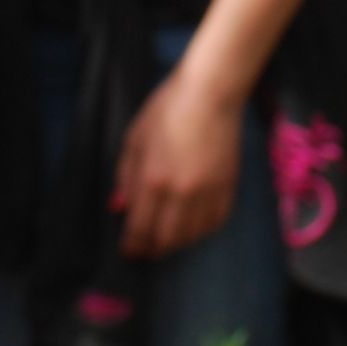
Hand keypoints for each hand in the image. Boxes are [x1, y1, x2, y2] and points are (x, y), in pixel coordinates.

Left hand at [112, 64, 244, 259]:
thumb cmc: (166, 110)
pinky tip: (191, 228)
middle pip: (166, 239)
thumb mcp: (135, 139)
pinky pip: (215, 223)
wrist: (211, 94)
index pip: (140, 228)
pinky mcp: (228, 187)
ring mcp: (208, 192)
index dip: (132, 246)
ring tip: (165, 241)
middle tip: (143, 251)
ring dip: (175, 243)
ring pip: (192, 236)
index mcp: (154, 179)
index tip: (127, 251)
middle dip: (151, 250)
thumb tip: (119, 208)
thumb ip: (125, 178)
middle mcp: (182, 193)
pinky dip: (201, 231)